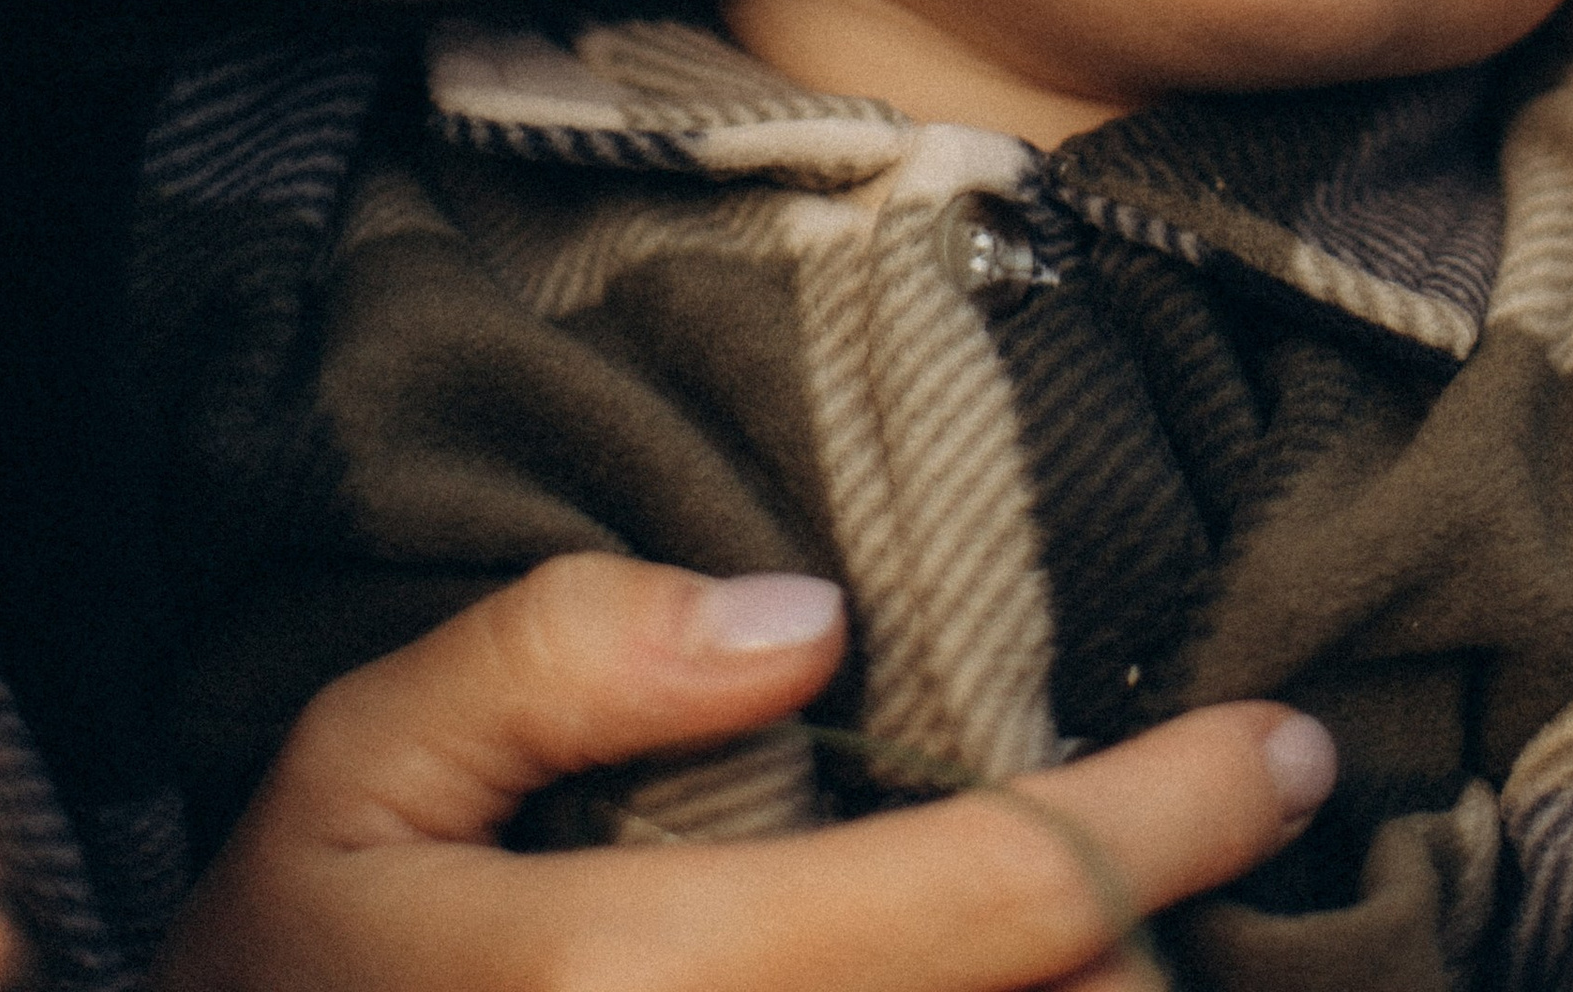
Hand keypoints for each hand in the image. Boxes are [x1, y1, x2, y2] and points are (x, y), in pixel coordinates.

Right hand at [154, 556, 1334, 991]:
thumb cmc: (286, 970)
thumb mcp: (351, 772)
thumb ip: (553, 658)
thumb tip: (796, 617)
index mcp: (648, 986)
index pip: (1000, 899)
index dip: (1174, 819)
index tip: (1286, 744)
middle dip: (1161, 930)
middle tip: (1223, 818)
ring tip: (1146, 922)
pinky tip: (1042, 984)